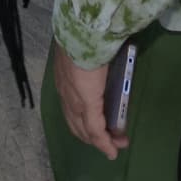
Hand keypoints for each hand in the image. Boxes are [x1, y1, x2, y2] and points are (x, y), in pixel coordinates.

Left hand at [50, 42, 125, 159]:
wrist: (82, 30)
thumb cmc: (87, 36)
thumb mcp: (87, 51)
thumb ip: (93, 58)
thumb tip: (105, 57)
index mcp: (64, 80)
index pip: (71, 108)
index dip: (83, 120)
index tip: (99, 126)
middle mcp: (65, 93)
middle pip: (77, 123)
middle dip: (94, 136)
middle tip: (111, 141)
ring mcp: (74, 100)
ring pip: (85, 129)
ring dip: (101, 140)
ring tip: (116, 146)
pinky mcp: (86, 103)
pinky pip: (96, 129)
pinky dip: (104, 142)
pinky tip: (112, 150)